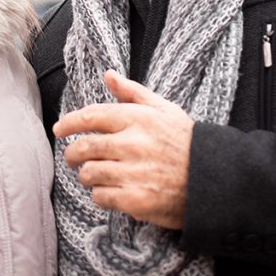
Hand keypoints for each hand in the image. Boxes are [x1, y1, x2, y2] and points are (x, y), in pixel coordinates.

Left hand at [53, 70, 193, 229]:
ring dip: (88, 175)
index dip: (69, 123)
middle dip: (73, 153)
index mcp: (137, 119)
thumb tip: (108, 74)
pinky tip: (110, 192)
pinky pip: (101, 197)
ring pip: (89, 173)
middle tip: (74, 157)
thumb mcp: (165, 110)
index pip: (90, 117)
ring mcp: (134, 173)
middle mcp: (133, 144)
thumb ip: (133, 93)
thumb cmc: (187, 143)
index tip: (59, 129)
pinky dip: (100, 195)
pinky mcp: (137, 201)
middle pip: (83, 147)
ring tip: (96, 175)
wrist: (217, 181)